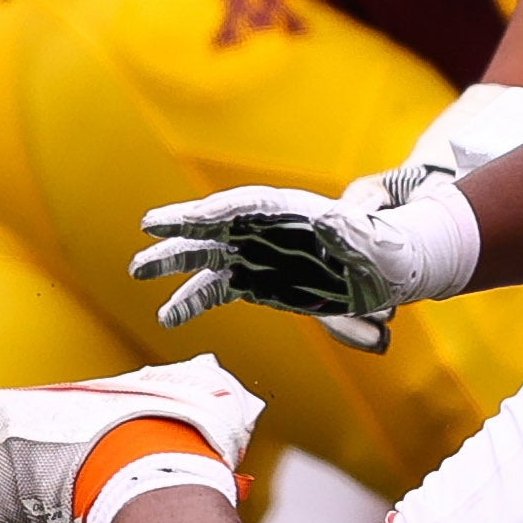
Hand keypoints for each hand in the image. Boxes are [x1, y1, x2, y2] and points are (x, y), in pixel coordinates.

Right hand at [133, 180, 479, 329]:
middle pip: (217, 224)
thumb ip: (351, 230)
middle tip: (147, 228)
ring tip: (137, 271)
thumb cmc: (383, 250)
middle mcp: (267, 230)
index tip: (188, 217)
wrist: (386, 274)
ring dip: (173, 263)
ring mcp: (257, 256)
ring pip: (207, 257)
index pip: (246, 205)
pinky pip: (216, 290)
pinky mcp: (255, 283)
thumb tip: (332, 219)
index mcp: (292, 211)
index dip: (215, 209)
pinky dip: (191, 302)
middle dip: (182, 226)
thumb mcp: (374, 238)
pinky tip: (168, 317)